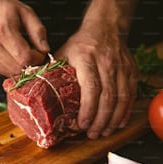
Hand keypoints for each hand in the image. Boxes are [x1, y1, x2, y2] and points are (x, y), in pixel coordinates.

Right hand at [0, 0, 49, 75]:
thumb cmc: (2, 10)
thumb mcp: (25, 12)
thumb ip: (38, 31)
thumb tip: (45, 51)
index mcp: (2, 31)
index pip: (25, 58)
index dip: (37, 59)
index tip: (39, 53)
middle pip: (17, 68)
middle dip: (29, 65)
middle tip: (31, 54)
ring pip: (9, 73)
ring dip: (18, 66)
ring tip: (19, 53)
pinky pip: (0, 72)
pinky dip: (8, 67)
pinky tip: (7, 54)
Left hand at [55, 24, 137, 138]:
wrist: (106, 28)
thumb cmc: (81, 44)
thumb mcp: (62, 53)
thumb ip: (51, 70)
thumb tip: (32, 88)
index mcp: (86, 59)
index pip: (91, 88)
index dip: (88, 109)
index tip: (81, 124)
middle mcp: (106, 64)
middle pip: (107, 98)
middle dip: (99, 120)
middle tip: (91, 134)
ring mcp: (121, 68)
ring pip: (121, 98)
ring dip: (112, 119)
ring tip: (102, 132)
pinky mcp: (130, 72)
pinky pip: (131, 94)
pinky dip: (125, 111)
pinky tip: (117, 123)